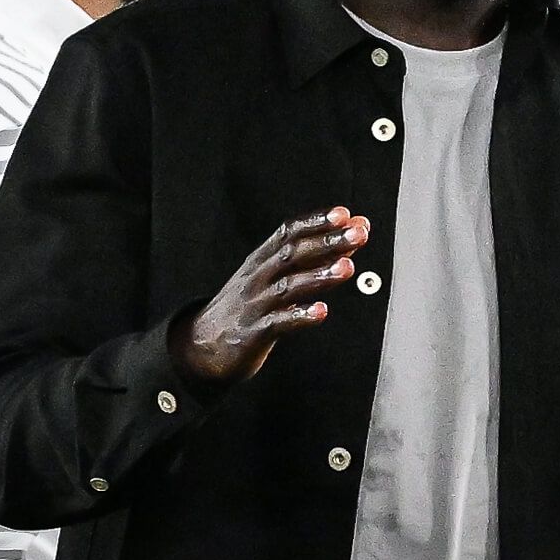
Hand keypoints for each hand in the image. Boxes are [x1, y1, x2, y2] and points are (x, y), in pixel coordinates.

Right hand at [168, 207, 369, 386]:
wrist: (202, 345)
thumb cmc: (246, 306)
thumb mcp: (269, 276)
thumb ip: (310, 258)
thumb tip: (350, 236)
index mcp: (261, 260)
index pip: (289, 232)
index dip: (317, 222)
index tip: (345, 215)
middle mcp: (257, 277)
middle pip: (293, 253)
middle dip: (328, 242)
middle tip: (358, 235)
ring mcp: (254, 304)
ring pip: (288, 285)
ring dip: (319, 275)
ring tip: (346, 269)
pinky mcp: (253, 333)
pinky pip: (278, 323)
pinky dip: (299, 316)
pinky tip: (320, 312)